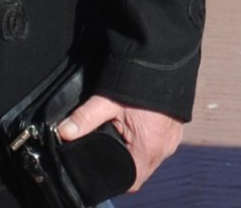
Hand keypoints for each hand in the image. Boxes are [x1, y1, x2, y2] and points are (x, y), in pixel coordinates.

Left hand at [55, 92, 185, 192]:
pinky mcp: (176, 129)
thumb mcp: (108, 101)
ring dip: (138, 152)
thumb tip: (63, 132)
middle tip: (110, 150)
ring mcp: (173, 139)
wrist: (167, 60)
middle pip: (141, 171)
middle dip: (126, 166)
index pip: (132, 181)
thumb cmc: (141, 83)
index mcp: (149, 148)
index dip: (117, 180)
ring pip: (152, 158)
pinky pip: (161, 144)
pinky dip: (148, 140)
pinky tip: (138, 128)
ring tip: (123, 138)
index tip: (105, 169)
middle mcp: (164, 148)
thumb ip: (84, 118)